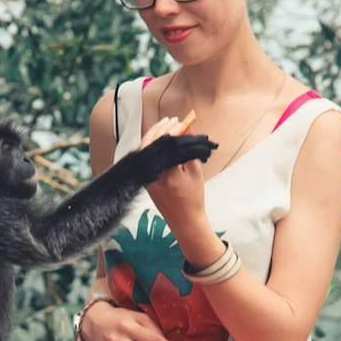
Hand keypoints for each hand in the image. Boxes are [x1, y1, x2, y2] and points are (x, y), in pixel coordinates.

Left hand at [138, 117, 208, 231]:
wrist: (184, 220)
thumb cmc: (193, 197)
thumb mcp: (195, 171)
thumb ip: (189, 149)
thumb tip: (186, 128)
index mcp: (168, 175)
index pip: (167, 145)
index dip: (173, 131)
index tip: (181, 123)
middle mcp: (154, 176)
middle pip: (152, 145)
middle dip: (162, 130)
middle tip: (172, 120)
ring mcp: (147, 178)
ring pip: (147, 150)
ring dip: (156, 136)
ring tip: (166, 125)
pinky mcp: (145, 180)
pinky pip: (146, 159)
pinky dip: (152, 147)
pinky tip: (159, 139)